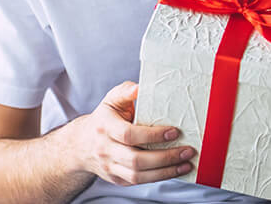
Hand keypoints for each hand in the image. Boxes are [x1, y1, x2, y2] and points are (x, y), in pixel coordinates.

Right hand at [73, 81, 194, 186]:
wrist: (82, 144)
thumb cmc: (104, 118)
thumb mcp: (111, 100)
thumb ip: (126, 91)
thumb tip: (141, 87)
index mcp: (104, 127)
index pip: (129, 134)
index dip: (153, 135)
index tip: (175, 132)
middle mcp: (105, 149)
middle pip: (136, 159)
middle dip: (165, 157)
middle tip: (187, 150)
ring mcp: (110, 167)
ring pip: (138, 175)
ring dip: (166, 172)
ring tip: (186, 164)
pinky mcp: (116, 179)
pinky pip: (139, 182)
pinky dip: (159, 177)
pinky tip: (175, 170)